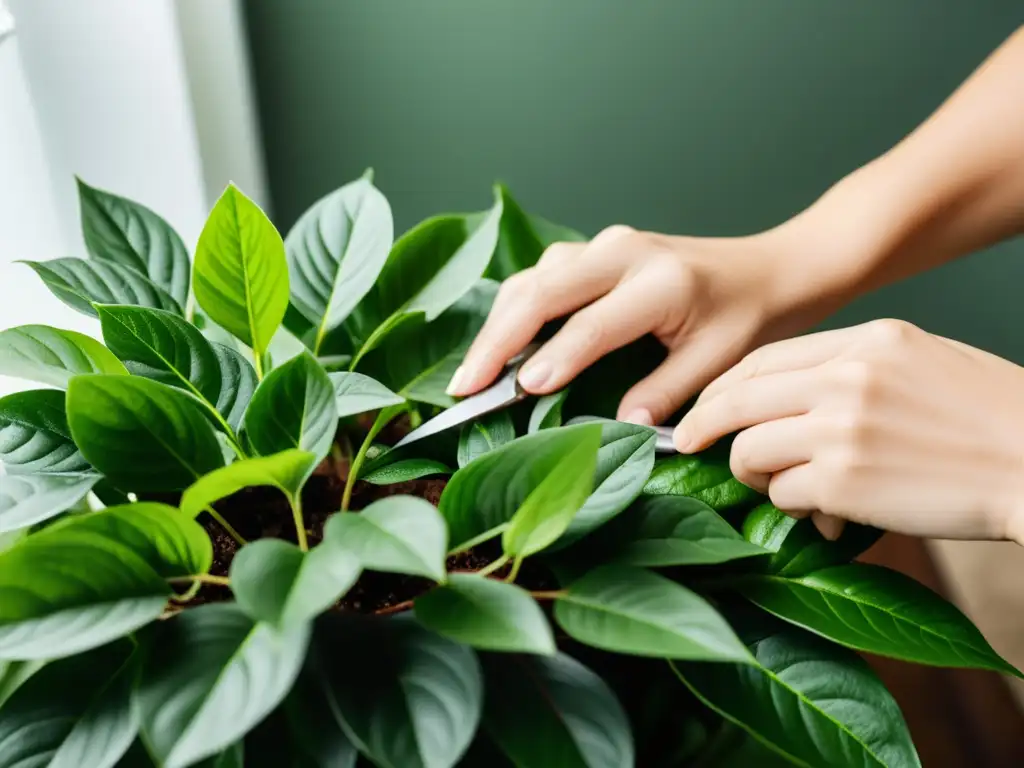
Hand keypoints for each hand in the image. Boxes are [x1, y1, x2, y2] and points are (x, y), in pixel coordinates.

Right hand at [449, 224, 835, 424]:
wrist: (768, 270)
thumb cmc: (748, 318)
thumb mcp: (719, 362)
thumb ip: (666, 393)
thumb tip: (617, 429)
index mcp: (660, 282)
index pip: (593, 324)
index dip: (554, 358)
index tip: (518, 390)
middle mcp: (624, 253)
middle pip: (542, 291)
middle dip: (497, 340)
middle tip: (464, 388)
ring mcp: (605, 246)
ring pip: (533, 279)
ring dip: (498, 325)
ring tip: (473, 374)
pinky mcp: (594, 251)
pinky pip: (542, 276)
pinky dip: (514, 309)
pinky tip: (500, 343)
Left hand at [675, 319, 1023, 543]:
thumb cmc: (985, 416)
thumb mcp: (918, 361)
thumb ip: (847, 370)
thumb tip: (782, 403)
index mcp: (864, 341)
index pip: (761, 359)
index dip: (720, 387)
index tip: (702, 408)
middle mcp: (846, 377)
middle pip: (737, 398)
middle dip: (704, 426)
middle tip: (688, 444)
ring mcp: (843, 428)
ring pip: (750, 450)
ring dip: (752, 474)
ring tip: (776, 486)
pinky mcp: (846, 481)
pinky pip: (784, 493)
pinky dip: (791, 506)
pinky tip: (821, 514)